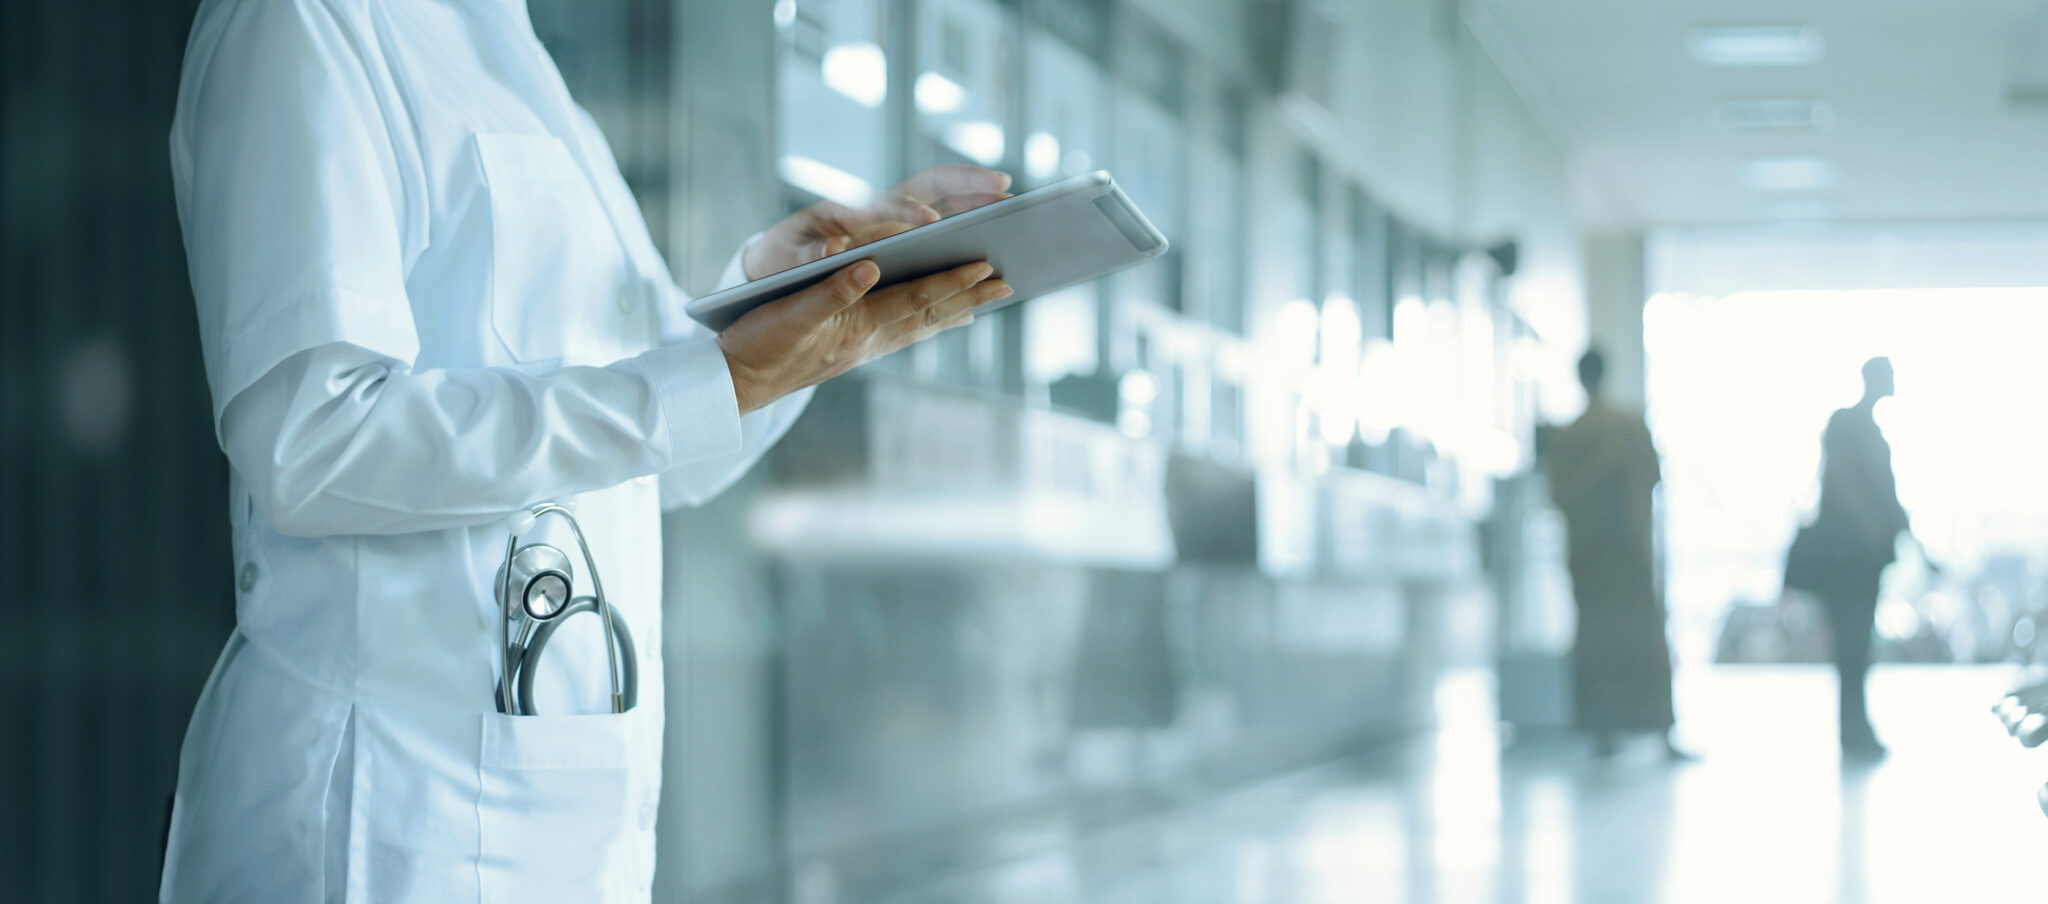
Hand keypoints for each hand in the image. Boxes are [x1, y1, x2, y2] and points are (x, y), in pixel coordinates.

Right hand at [717, 259, 1012, 413]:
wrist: (738, 382)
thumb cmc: (760, 343)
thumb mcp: (791, 312)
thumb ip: (831, 289)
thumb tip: (869, 266)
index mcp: (858, 324)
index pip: (916, 299)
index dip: (951, 281)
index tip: (986, 266)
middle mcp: (869, 339)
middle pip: (930, 315)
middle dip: (970, 298)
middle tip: (1009, 284)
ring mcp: (863, 347)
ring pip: (921, 325)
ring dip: (955, 310)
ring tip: (986, 301)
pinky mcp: (852, 351)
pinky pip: (903, 334)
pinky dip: (927, 323)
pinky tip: (939, 319)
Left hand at [743, 165, 1012, 279]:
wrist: (779, 260)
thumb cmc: (782, 255)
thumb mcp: (787, 254)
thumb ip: (807, 255)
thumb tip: (830, 253)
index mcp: (853, 209)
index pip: (888, 200)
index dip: (909, 209)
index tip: (931, 222)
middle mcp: (881, 209)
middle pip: (933, 186)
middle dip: (968, 184)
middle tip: (1006, 189)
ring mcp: (897, 222)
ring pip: (948, 205)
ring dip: (981, 204)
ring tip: (1015, 213)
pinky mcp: (905, 240)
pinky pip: (946, 232)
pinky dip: (971, 235)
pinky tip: (995, 256)